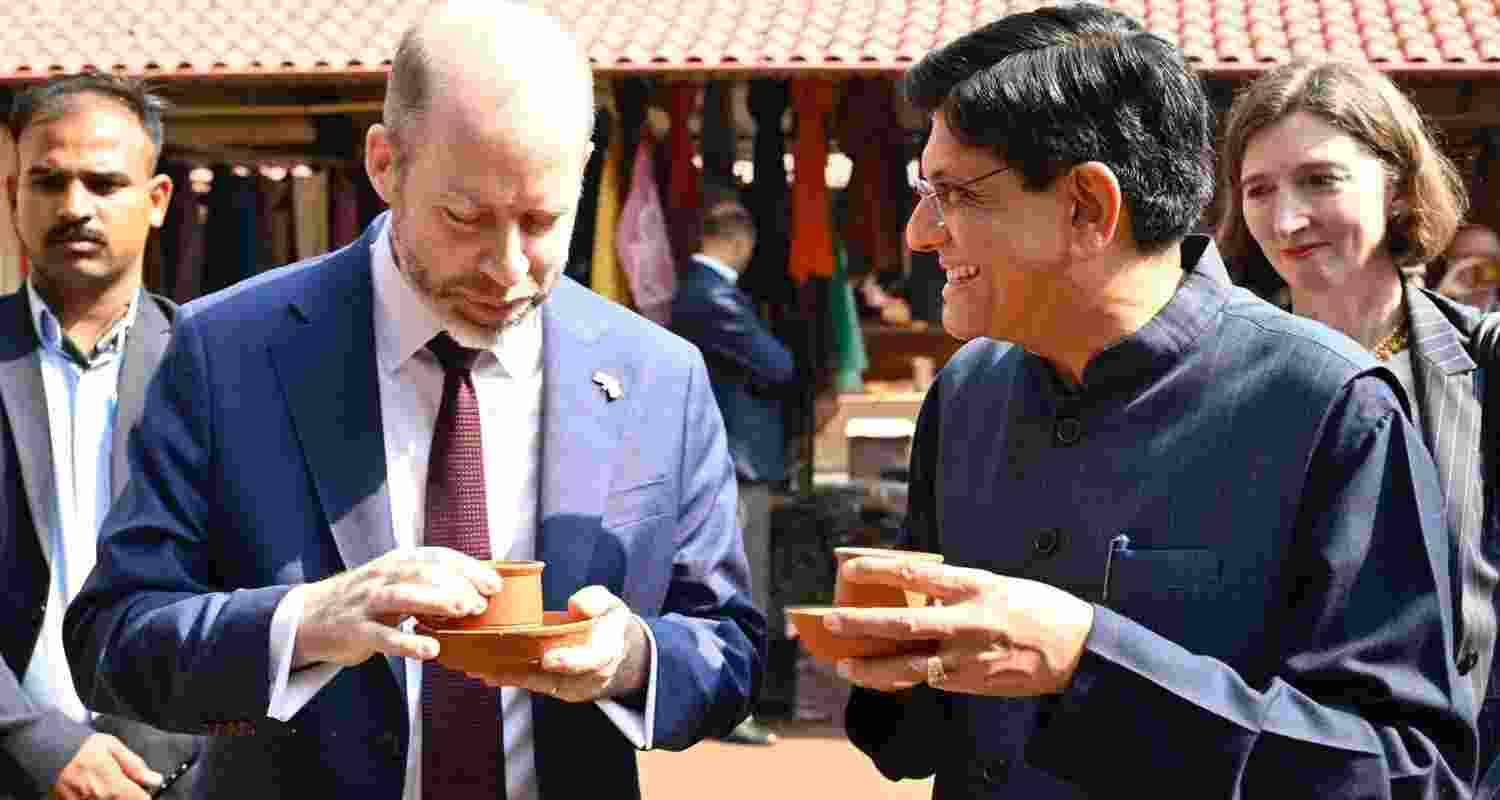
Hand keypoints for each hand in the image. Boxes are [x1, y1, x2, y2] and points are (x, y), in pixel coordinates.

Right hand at [49, 734, 160, 799]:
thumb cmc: (84, 748)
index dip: (145, 795)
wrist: (50, 752)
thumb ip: (135, 766)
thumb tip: (156, 780)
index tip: (142, 789)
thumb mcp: (113, 747)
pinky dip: (100, 798)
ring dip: (114, 797)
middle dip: (130, 796)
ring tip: (107, 787)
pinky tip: (98, 792)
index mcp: (111, 786)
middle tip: (124, 786)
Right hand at [292, 547, 503, 668]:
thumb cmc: (365, 601)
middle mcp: (383, 577)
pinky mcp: (355, 631)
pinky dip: (408, 643)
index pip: (437, 557)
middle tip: (482, 604)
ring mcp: (367, 603)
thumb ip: (428, 583)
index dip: (468, 568)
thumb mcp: (395, 582)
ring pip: (404, 596)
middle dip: (457, 585)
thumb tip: (476, 590)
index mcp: (397, 563)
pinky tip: (431, 650)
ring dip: (437, 601)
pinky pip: (383, 637)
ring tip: (464, 612)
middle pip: (424, 572)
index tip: (495, 584)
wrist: (309, 616)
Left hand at [466, 586, 648, 702]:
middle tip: (492, 666)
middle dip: (522, 673)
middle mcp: (588, 677)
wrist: (616, 650)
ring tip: (478, 668)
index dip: (569, 661)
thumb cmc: (608, 621)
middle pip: (554, 678)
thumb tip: (577, 605)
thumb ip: (596, 601)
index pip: (589, 660)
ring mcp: (571, 687)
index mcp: (605, 653)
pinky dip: (509, 678)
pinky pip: (531, 685)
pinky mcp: (556, 690)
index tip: (548, 658)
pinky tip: (485, 671)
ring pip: (537, 684)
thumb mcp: (610, 603)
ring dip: (508, 677)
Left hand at [824, 557, 1093, 696]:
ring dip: (873, 667)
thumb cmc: (1036, 609)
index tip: (848, 567)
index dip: (878, 569)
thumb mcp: (997, 586)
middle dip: (863, 623)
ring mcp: (969, 656)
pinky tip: (881, 677)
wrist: (1078, 648)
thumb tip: (915, 595)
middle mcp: (969, 620)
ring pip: (910, 665)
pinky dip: (903, 678)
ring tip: (844, 666)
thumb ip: (956, 592)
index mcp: (975, 585)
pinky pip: (930, 680)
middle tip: (832, 622)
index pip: (916, 573)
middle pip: (904, 622)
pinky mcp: (973, 682)